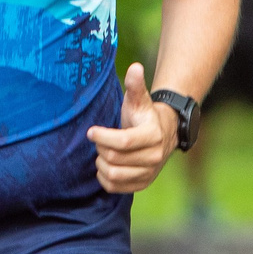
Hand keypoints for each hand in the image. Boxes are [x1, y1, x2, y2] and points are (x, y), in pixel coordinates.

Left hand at [88, 62, 177, 193]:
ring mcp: (148, 173)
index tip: (91, 131)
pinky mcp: (141, 184)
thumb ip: (135, 85)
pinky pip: (113, 186)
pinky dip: (104, 176)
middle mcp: (154, 157)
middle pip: (114, 158)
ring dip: (101, 162)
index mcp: (153, 136)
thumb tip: (135, 67)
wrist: (162, 135)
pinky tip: (105, 164)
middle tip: (99, 139)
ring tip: (102, 151)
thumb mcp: (139, 99)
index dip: (103, 137)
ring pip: (113, 174)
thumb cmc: (143, 116)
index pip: (123, 142)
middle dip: (101, 147)